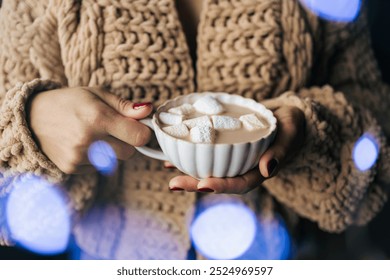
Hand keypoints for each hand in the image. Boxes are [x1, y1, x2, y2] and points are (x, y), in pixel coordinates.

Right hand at [27, 87, 151, 173]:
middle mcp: (88, 140)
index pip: (139, 137)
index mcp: (97, 118)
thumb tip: (149, 110)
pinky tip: (83, 144)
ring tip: (94, 135)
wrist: (30, 118)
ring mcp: (79, 157)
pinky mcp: (72, 168)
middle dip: (128, 142)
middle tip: (113, 129)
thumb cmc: (68, 102)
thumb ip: (125, 105)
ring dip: (112, 150)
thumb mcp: (96, 94)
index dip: (143, 132)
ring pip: (115, 161)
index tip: (138, 126)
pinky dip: (98, 158)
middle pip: (130, 152)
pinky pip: (100, 167)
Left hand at [168, 104, 305, 192]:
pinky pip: (206, 156)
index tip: (203, 185)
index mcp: (259, 171)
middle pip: (218, 180)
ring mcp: (233, 161)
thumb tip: (267, 170)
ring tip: (168, 171)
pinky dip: (190, 156)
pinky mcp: (226, 150)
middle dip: (195, 184)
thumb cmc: (292, 124)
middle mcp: (243, 169)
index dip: (221, 186)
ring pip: (209, 169)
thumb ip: (281, 151)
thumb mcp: (291, 133)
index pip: (239, 184)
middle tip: (173, 184)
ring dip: (188, 173)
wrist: (286, 116)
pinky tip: (173, 157)